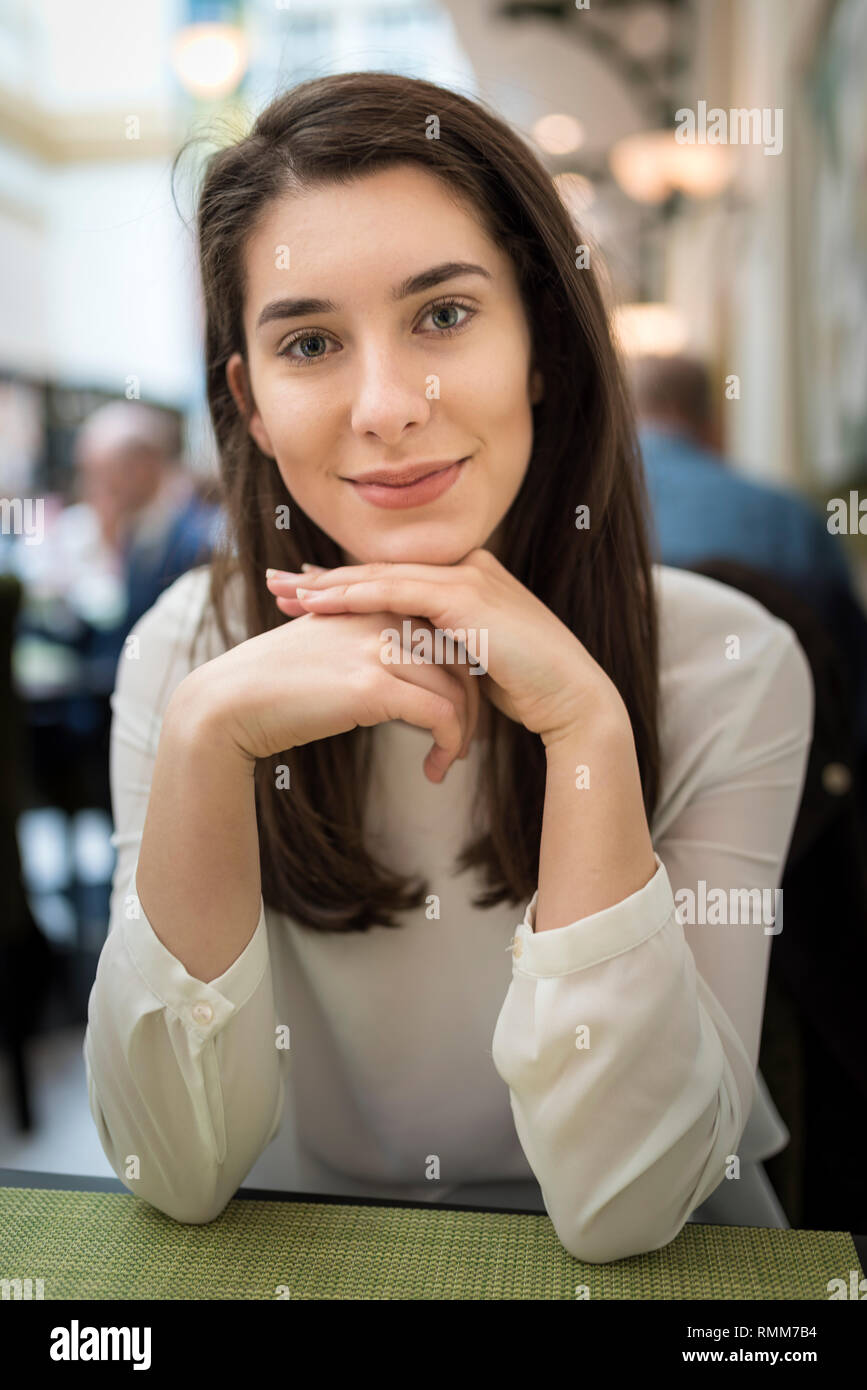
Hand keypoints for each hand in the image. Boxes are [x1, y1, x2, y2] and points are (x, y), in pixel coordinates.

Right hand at [181, 604, 478, 782]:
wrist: (230, 702)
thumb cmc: (274, 684)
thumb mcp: (328, 646)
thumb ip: (365, 643)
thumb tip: (396, 672)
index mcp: (375, 604)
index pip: (444, 632)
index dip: (461, 672)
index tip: (461, 708)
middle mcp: (383, 617)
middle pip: (460, 658)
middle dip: (472, 703)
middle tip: (464, 740)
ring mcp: (379, 649)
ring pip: (457, 688)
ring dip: (464, 731)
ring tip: (451, 760)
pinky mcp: (373, 686)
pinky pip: (440, 715)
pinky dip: (449, 745)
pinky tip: (435, 770)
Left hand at [265, 548, 621, 745]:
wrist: (571, 698)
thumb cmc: (529, 690)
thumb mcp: (474, 663)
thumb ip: (443, 648)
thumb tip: (407, 660)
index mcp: (468, 578)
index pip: (393, 577)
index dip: (345, 584)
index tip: (302, 591)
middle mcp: (467, 568)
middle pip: (379, 570)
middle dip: (324, 579)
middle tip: (274, 583)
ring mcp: (468, 577)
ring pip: (381, 577)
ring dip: (329, 586)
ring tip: (285, 595)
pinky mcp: (467, 596)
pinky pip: (398, 591)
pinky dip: (356, 596)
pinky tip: (321, 602)